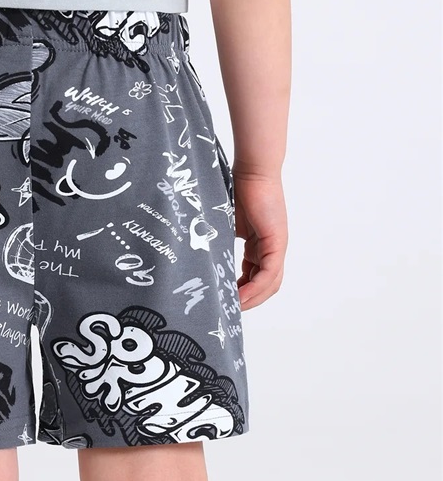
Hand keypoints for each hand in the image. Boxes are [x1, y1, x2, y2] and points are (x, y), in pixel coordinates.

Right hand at [232, 169, 287, 310]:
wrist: (251, 170)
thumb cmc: (236, 190)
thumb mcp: (224, 226)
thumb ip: (221, 245)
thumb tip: (204, 263)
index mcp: (260, 245)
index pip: (256, 277)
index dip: (242, 292)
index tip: (225, 300)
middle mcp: (272, 248)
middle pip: (266, 285)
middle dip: (249, 301)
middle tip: (229, 310)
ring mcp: (276, 246)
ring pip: (269, 283)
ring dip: (252, 298)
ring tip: (233, 306)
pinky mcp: (277, 242)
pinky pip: (268, 273)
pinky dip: (255, 287)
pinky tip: (240, 295)